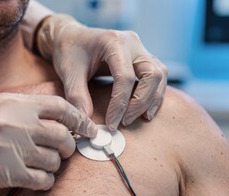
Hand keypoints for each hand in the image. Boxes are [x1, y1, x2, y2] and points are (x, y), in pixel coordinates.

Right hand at [0, 93, 96, 195]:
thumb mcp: (4, 105)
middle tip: (63, 151)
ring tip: (42, 163)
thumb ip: (33, 108)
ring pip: (54, 160)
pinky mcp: (7, 171)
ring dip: (54, 165)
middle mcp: (16, 123)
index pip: (60, 108)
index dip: (80, 120)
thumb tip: (70, 120)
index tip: (90, 130)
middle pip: (62, 137)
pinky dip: (46, 181)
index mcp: (17, 103)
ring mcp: (11, 148)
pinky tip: (37, 177)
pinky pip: (43, 179)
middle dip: (68, 147)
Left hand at [37, 15, 167, 130]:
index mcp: (113, 42)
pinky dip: (154, 94)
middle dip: (141, 102)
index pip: (125, 77)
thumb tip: (87, 124)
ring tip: (139, 118)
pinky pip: (158, 75)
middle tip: (125, 122)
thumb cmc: (69, 51)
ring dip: (152, 99)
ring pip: (159, 75)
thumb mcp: (69, 72)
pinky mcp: (143, 57)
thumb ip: (77, 96)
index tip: (111, 124)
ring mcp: (140, 49)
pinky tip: (144, 110)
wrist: (72, 37)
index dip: (119, 104)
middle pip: (151, 74)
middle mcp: (132, 43)